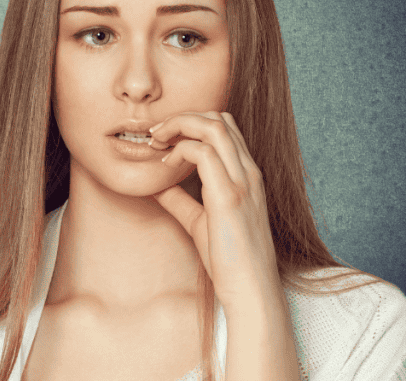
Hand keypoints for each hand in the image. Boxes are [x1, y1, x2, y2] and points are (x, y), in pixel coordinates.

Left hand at [148, 111, 281, 308]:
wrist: (250, 289)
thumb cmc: (229, 259)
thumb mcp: (199, 221)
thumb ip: (180, 199)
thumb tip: (155, 184)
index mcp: (245, 175)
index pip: (224, 126)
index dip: (190, 122)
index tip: (162, 138)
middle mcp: (248, 172)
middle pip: (219, 117)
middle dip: (182, 116)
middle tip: (155, 134)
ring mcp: (242, 181)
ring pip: (213, 126)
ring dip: (179, 125)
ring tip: (157, 140)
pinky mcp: (229, 196)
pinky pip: (204, 153)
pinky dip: (180, 149)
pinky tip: (165, 165)